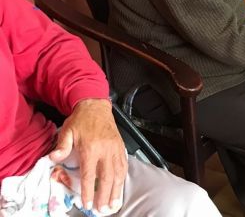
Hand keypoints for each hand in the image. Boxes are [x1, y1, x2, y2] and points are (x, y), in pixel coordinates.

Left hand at [49, 99, 126, 213]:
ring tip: (114, 204)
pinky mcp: (121, 147)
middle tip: (103, 210)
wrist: (96, 106)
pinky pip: (124, 165)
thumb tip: (54, 158)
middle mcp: (105, 150)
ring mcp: (115, 149)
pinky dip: (123, 178)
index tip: (88, 204)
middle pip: (107, 178)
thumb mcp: (67, 131)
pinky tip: (120, 187)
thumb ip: (61, 146)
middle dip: (105, 196)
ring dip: (117, 190)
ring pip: (118, 174)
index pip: (90, 175)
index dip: (88, 191)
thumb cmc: (81, 120)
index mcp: (91, 148)